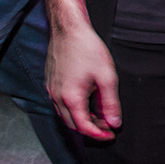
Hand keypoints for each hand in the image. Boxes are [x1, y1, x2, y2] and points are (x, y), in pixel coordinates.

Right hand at [44, 21, 119, 140]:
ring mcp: (51, 91)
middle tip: (107, 126)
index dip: (99, 135)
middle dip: (91, 129)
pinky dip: (73, 109)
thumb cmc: (86, 48)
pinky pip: (60, 104)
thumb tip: (114, 123)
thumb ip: (110, 103)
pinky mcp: (50, 83)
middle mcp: (57, 98)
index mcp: (71, 98)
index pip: (84, 128)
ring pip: (65, 115)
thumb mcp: (106, 76)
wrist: (68, 28)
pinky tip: (86, 102)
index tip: (111, 135)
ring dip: (81, 120)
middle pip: (73, 125)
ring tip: (99, 115)